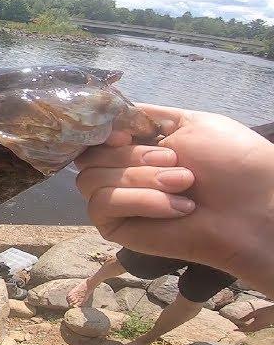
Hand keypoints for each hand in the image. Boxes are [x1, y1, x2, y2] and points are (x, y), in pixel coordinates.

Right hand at [75, 104, 273, 297]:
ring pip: (91, 180)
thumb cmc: (231, 162)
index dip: (102, 132)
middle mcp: (120, 172)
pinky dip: (140, 201)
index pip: (93, 136)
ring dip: (141, 178)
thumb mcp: (189, 122)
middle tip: (177, 164)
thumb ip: (144, 116)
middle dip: (133, 156)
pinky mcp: (114, 228)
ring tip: (184, 185)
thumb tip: (106, 117)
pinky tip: (178, 208)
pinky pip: (103, 204)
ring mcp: (115, 202)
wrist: (255, 207)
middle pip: (89, 156)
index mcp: (136, 146)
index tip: (127, 134)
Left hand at [235, 305, 273, 332]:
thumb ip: (247, 317)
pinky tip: (248, 327)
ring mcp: (261, 328)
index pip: (246, 329)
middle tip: (236, 329)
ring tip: (240, 328)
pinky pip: (255, 329)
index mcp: (256, 325)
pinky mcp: (263, 326)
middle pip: (248, 331)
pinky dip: (250, 329)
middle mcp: (258, 328)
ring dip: (246, 330)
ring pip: (252, 331)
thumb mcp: (255, 313)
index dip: (239, 330)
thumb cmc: (265, 311)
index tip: (234, 330)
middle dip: (242, 330)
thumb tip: (239, 320)